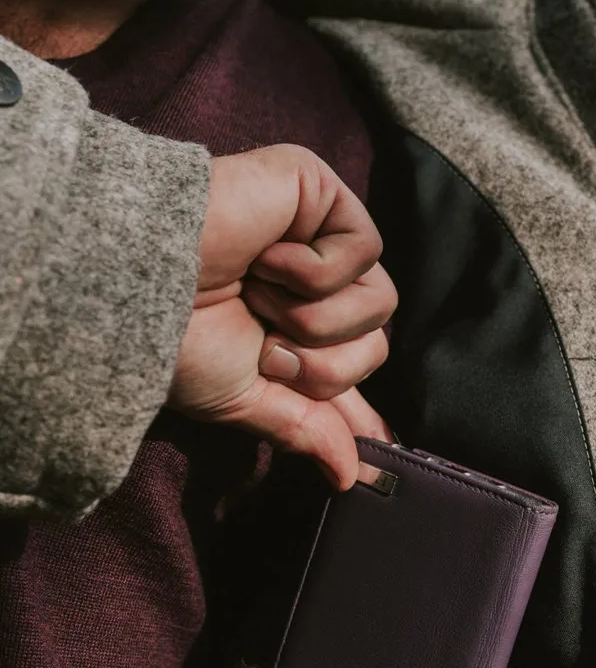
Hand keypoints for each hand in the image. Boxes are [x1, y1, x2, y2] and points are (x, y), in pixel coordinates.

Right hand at [167, 144, 396, 488]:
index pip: (351, 369)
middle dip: (319, 362)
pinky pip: (365, 248)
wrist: (139, 282)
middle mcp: (312, 280)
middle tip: (263, 339)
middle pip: (375, 344)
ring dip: (313, 317)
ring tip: (258, 293)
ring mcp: (319, 232)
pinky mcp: (320, 190)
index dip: (362, 409)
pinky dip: (314, 269)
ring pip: (379, 301)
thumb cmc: (174, 337)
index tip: (383, 451)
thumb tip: (350, 477)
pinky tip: (267, 256)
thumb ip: (301, 428)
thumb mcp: (239, 397)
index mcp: (290, 327)